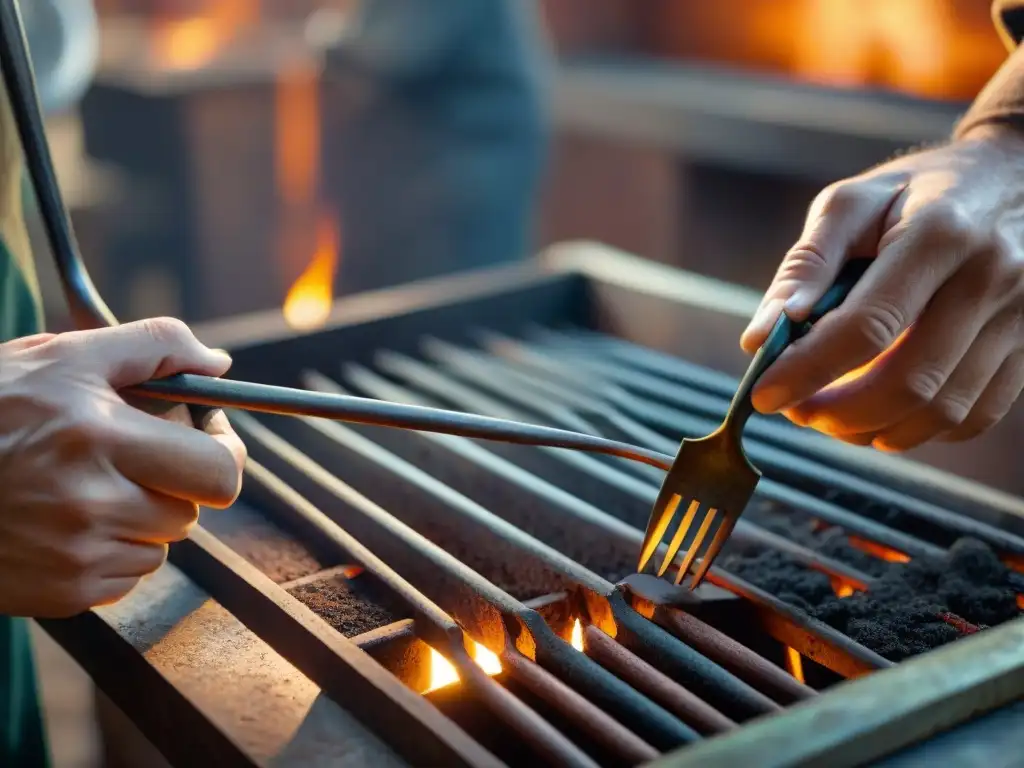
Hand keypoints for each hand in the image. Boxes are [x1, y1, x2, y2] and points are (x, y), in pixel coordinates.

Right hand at [0, 319, 246, 616]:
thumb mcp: (62, 356)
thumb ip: (152, 346)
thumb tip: (218, 363)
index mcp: (98, 438)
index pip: (218, 472)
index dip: (226, 452)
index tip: (210, 436)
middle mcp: (89, 505)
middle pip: (191, 512)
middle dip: (177, 482)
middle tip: (137, 457)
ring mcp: (72, 558)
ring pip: (159, 547)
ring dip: (141, 519)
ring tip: (85, 488)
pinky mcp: (58, 596)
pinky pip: (123, 578)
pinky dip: (108, 552)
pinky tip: (64, 523)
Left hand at [741, 124, 1023, 450]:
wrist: (1017, 175)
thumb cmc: (918, 191)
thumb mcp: (853, 202)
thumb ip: (805, 266)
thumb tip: (761, 338)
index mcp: (940, 233)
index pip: (867, 326)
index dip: (809, 369)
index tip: (764, 395)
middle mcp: (991, 278)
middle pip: (910, 380)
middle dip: (839, 412)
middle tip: (797, 412)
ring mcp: (1020, 316)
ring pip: (944, 409)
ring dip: (875, 430)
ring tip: (831, 418)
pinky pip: (976, 414)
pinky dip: (921, 430)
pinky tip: (882, 416)